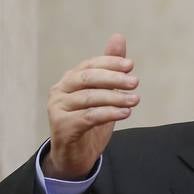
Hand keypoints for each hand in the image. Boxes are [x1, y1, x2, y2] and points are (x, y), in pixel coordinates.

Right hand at [44, 34, 139, 179]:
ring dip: (115, 98)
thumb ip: (110, 68)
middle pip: (87, 79)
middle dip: (113, 79)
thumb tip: (118, 37)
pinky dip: (109, 113)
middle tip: (135, 82)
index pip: (90, 65)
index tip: (130, 65)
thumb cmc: (90, 121)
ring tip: (135, 100)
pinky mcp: (62, 127)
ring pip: (89, 98)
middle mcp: (59, 91)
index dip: (110, 62)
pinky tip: (125, 113)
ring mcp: (58, 109)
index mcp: (69, 80)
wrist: (75, 156)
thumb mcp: (104, 93)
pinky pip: (88, 116)